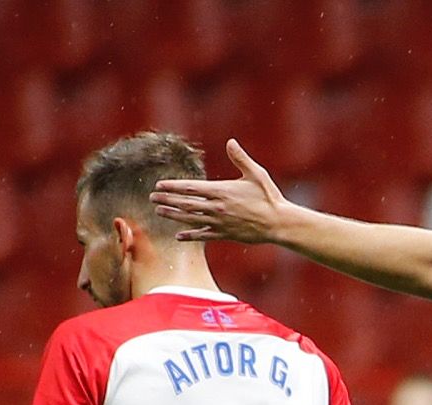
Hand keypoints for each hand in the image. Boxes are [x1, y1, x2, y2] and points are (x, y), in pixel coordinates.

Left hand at [152, 140, 293, 243]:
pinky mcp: (226, 234)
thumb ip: (240, 158)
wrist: (279, 223)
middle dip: (167, 200)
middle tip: (152, 198)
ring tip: (159, 212)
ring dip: (173, 215)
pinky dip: (191, 235)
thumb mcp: (256, 174)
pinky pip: (204, 235)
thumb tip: (230, 142)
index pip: (190, 188)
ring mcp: (220, 222)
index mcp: (222, 191)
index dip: (173, 187)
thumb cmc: (269, 197)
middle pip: (186, 204)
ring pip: (191, 219)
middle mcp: (217, 207)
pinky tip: (179, 236)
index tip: (159, 185)